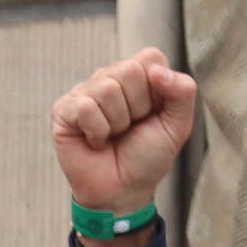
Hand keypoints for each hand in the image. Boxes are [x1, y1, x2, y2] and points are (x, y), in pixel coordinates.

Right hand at [50, 49, 196, 233]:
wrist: (124, 189)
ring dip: (116, 122)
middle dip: (137, 107)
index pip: (150, 58)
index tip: (152, 113)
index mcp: (139, 75)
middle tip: (131, 127)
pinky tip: (95, 141)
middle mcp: (109, 78)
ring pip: (106, 89)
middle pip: (128, 70)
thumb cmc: (148, 156)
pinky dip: (96, 131)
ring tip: (113, 135)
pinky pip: (84, 108)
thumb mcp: (178, 123)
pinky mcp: (63, 111)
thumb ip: (183, 91)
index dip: (156, 89)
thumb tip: (157, 71)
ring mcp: (84, 93)